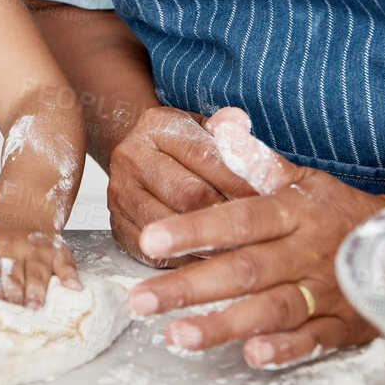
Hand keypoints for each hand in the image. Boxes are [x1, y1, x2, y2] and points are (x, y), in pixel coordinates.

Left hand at [0, 210, 81, 308]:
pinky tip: (74, 288)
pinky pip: (66, 262)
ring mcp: (37, 250)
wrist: (24, 211)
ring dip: (37, 289)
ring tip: (35, 306)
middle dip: (13, 293)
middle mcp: (14, 247)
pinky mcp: (57, 252)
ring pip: (37, 271)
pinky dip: (70, 275)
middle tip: (11, 313)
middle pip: (13, 273)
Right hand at [107, 106, 259, 266]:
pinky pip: (153, 253)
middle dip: (226, 216)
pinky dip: (185, 260)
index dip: (239, 183)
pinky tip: (208, 259)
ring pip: (171, 226)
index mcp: (157, 125)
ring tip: (238, 249)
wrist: (141, 158)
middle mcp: (131, 155)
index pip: (205, 157)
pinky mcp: (116, 226)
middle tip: (256, 231)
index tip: (267, 203)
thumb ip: (228, 130)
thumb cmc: (184, 148)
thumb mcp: (206, 129)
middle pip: (187, 194)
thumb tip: (240, 124)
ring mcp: (119, 193)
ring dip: (208, 242)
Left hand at [124, 108, 384, 367]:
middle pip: (245, 270)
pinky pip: (312, 339)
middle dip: (190, 287)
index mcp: (293, 211)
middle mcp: (307, 251)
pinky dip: (284, 349)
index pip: (238, 219)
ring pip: (272, 309)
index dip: (195, 230)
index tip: (151, 239)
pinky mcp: (341, 324)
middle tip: (141, 301)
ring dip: (224, 325)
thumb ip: (256, 160)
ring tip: (176, 336)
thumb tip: (221, 126)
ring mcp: (326, 290)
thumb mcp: (302, 179)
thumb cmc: (336, 211)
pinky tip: (251, 355)